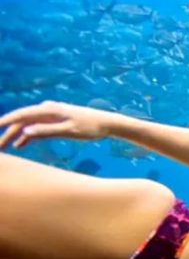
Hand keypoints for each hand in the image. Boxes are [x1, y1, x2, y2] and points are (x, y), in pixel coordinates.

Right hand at [0, 100, 117, 149]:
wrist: (107, 123)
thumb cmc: (91, 127)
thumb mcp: (69, 131)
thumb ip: (47, 131)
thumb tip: (25, 132)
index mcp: (49, 110)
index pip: (22, 115)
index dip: (5, 121)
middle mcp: (47, 110)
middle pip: (22, 121)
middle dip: (6, 132)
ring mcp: (51, 115)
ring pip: (28, 125)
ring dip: (15, 135)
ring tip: (3, 148)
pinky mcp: (55, 122)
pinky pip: (37, 128)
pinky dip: (27, 136)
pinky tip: (19, 146)